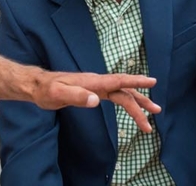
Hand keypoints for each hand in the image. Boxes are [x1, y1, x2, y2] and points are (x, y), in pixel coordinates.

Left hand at [31, 72, 161, 131]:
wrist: (38, 87)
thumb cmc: (46, 90)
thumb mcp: (57, 94)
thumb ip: (76, 96)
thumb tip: (95, 100)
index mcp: (93, 82)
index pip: (118, 81)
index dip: (136, 81)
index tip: (152, 82)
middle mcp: (98, 83)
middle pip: (125, 91)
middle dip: (141, 102)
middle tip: (156, 113)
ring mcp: (97, 87)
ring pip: (123, 94)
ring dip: (138, 104)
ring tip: (152, 115)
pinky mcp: (94, 92)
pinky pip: (116, 96)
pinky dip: (127, 102)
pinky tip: (134, 107)